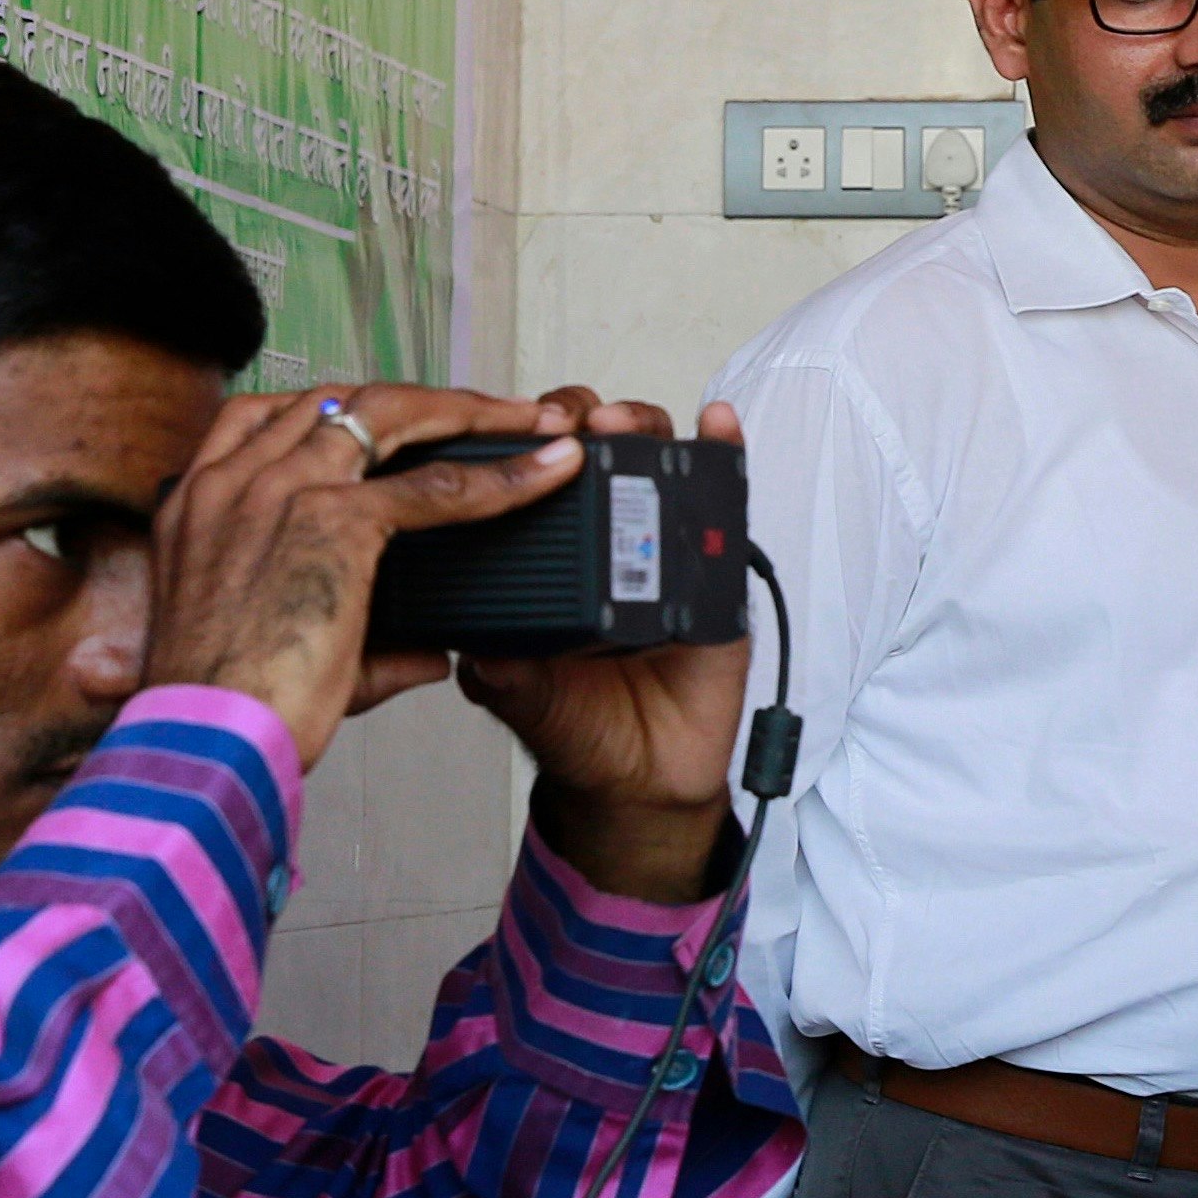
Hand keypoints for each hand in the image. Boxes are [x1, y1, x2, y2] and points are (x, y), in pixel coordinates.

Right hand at [145, 382, 583, 767]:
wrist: (201, 739)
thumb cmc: (224, 711)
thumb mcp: (277, 654)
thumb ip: (364, 646)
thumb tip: (430, 655)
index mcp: (201, 502)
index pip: (275, 416)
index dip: (345, 408)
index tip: (398, 420)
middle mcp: (235, 480)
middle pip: (340, 397)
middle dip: (424, 397)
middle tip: (490, 408)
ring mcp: (282, 490)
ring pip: (392, 415)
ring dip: (471, 412)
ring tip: (533, 419)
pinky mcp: (332, 522)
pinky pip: (435, 486)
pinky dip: (502, 477)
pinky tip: (546, 470)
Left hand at [459, 392, 751, 903]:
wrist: (640, 780)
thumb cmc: (576, 728)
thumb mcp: (522, 698)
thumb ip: (503, 670)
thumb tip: (474, 645)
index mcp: (547, 562)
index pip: (525, 478)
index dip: (516, 443)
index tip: (503, 431)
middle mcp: (602, 543)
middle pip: (591, 449)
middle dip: (576, 417)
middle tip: (567, 423)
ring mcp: (660, 549)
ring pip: (652, 460)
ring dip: (638, 424)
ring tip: (621, 423)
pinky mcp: (713, 570)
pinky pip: (722, 504)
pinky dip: (723, 455)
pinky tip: (717, 423)